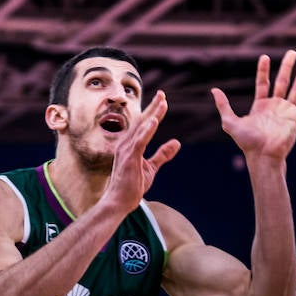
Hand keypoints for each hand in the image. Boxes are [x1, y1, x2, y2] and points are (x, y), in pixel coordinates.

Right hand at [99, 91, 180, 214]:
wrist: (118, 202)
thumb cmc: (131, 186)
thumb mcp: (151, 168)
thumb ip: (163, 154)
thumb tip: (177, 142)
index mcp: (130, 144)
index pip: (143, 124)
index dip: (153, 111)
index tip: (162, 100)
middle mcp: (126, 143)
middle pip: (142, 121)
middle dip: (153, 106)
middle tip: (163, 94)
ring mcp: (126, 149)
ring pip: (141, 127)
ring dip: (152, 114)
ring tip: (162, 103)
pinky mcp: (129, 158)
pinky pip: (139, 141)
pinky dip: (147, 130)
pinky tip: (154, 121)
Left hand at [211, 50, 295, 162]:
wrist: (263, 156)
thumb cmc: (247, 142)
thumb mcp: (230, 122)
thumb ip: (223, 106)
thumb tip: (214, 90)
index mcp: (261, 105)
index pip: (263, 82)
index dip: (263, 70)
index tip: (265, 56)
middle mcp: (275, 105)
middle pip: (282, 81)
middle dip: (287, 66)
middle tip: (293, 52)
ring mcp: (286, 110)